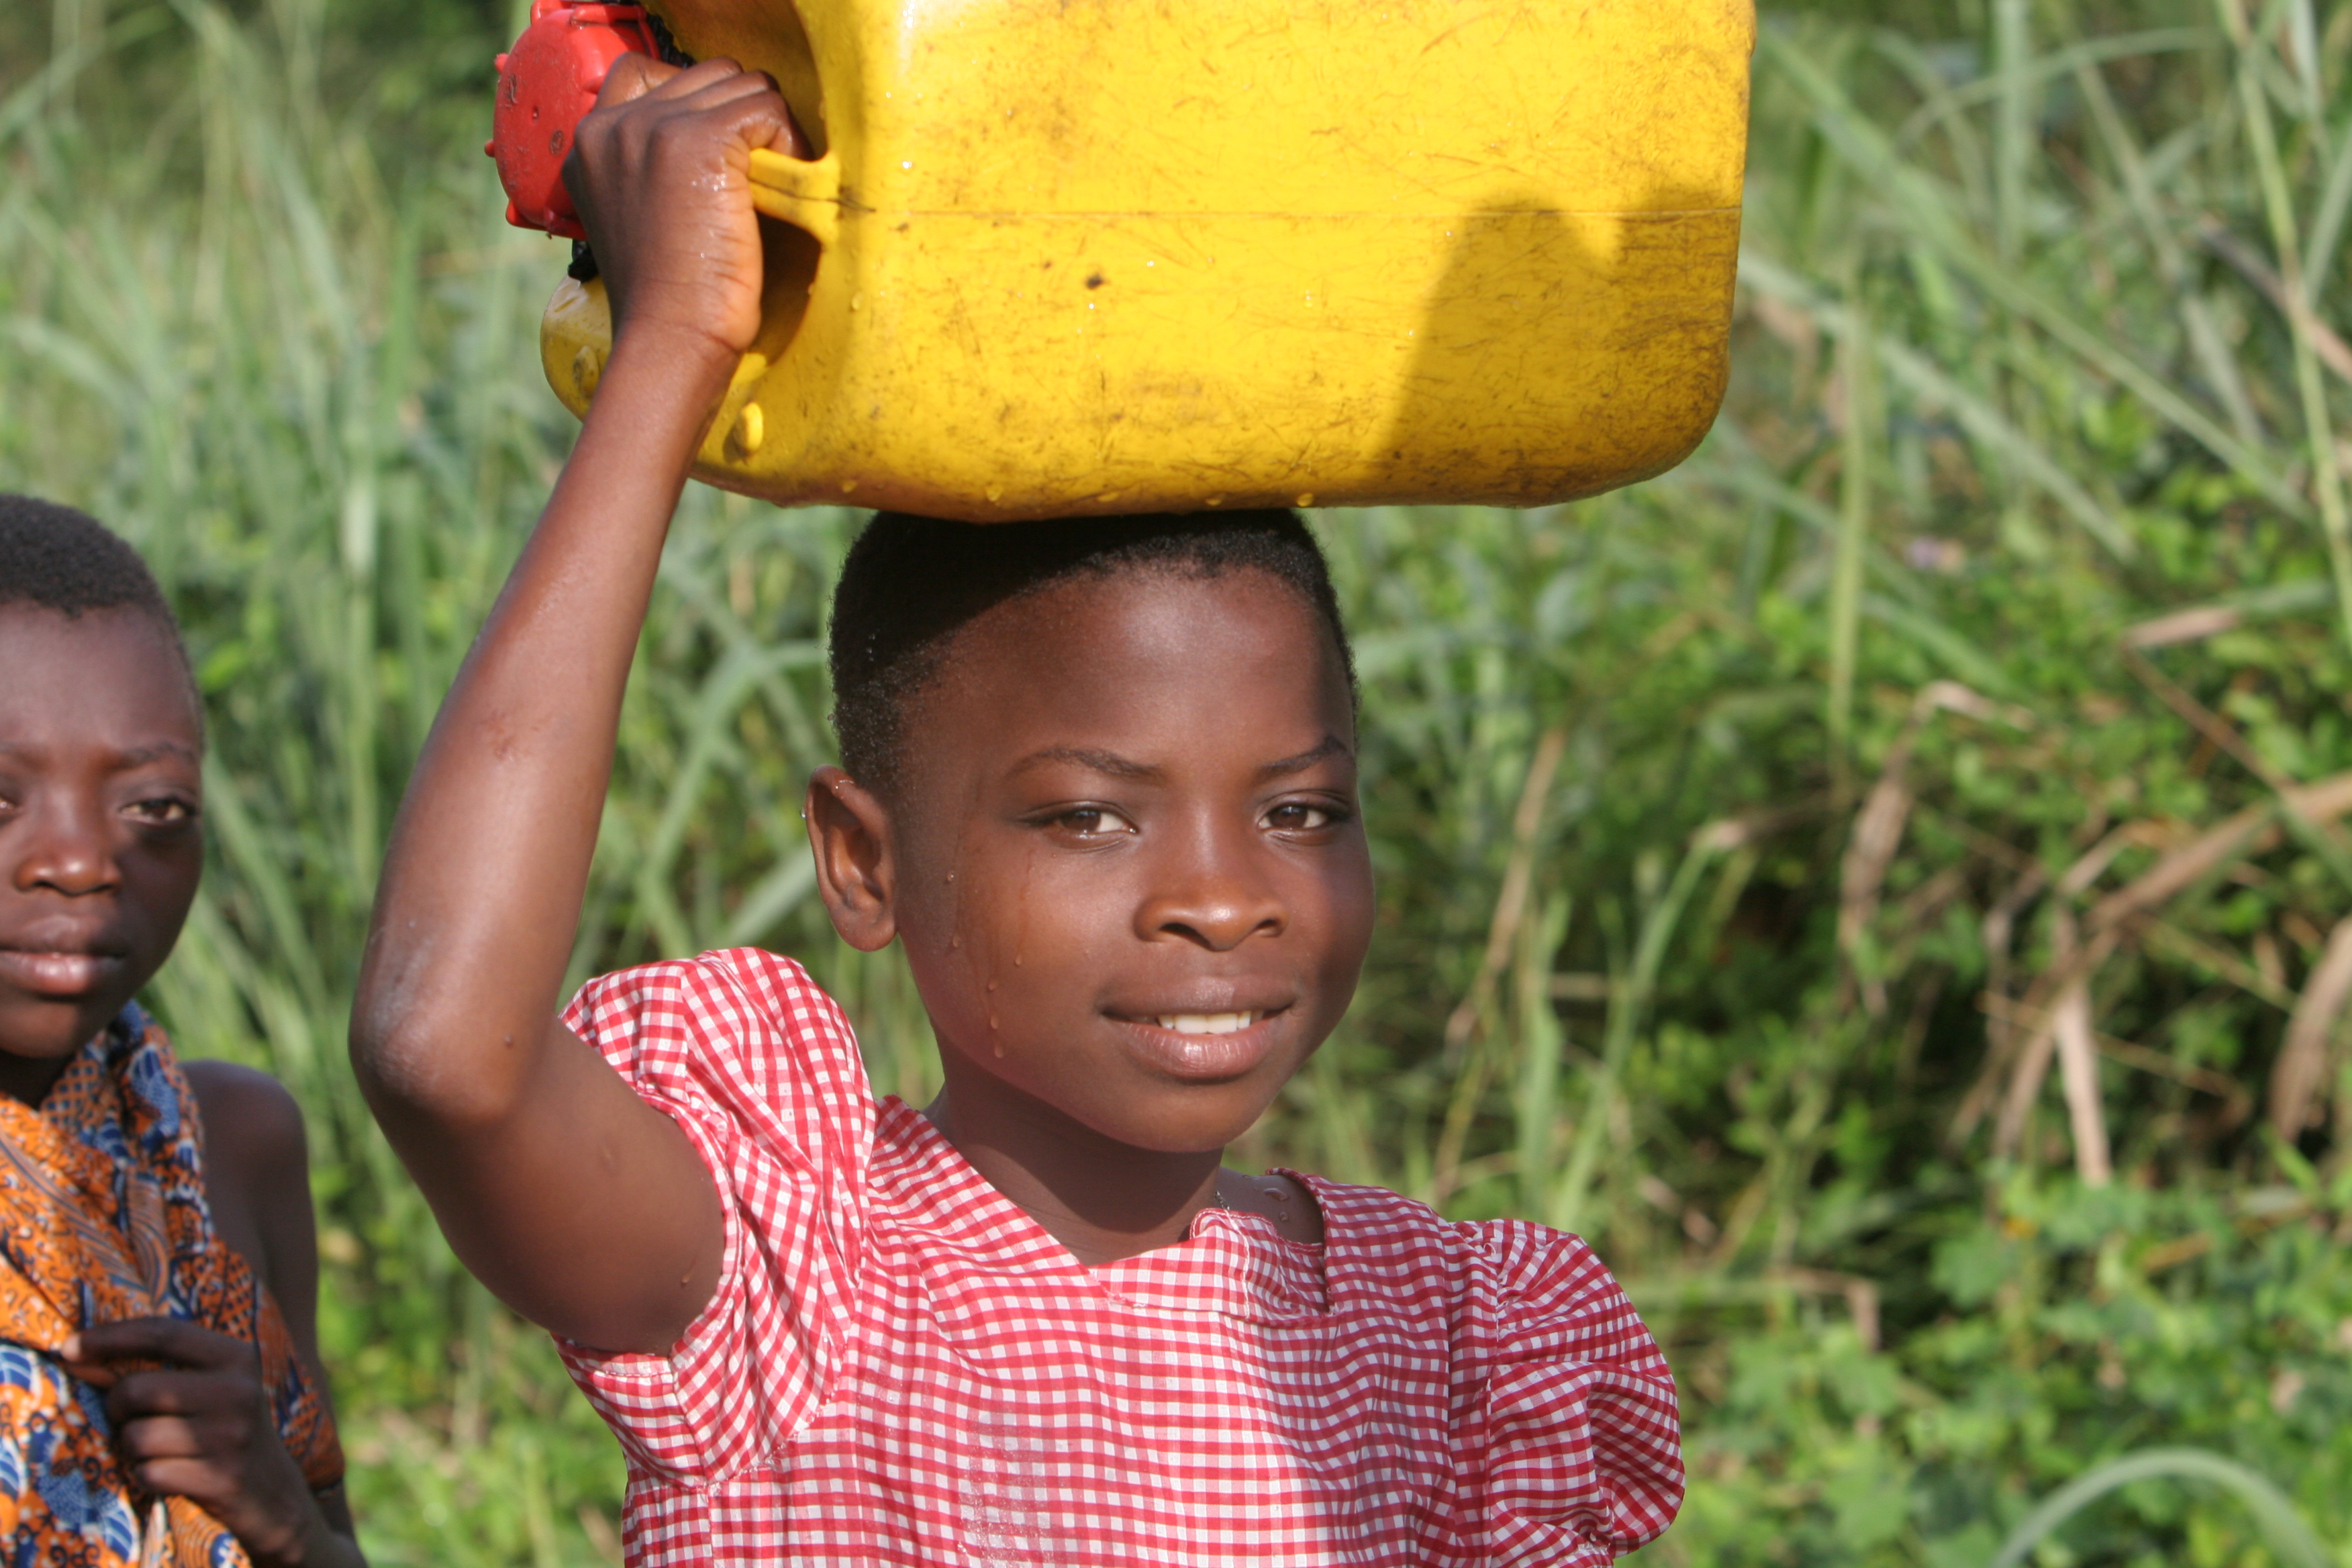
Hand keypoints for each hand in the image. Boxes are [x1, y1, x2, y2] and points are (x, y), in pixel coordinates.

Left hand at [66, 1318, 341, 1567]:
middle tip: (131, 1419)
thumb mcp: (209, 1387)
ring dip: (132, 1449)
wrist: (273, 1491)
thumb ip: (157, 1367)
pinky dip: (146, 1476)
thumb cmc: (225, 1429)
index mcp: (237, 1357)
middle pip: (137, 1389)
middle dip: (116, 1407)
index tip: (68, 1347)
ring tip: (156, 1450)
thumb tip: (76, 1355)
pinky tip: (169, 1474)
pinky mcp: (219, 1477)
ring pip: (136, 1436)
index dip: (110, 1337)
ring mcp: (231, 1436)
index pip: (163, 1333)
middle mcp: (238, 1391)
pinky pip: (148, 1473)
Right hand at [563, 55, 808, 363]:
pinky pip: (767, 109)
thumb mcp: (633, 217)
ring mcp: (655, 127)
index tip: (721, 154)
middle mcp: (615, 123)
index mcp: (589, 140)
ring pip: (743, 84)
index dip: (700, 105)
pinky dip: (789, 143)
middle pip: (708, 75)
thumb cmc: (664, 299)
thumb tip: (715, 136)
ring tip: (769, 183)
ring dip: (769, 126)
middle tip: (757, 174)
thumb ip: (649, 167)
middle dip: (743, 116)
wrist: (668, 339)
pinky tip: (779, 189)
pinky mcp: (699, 140)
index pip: (649, 73)